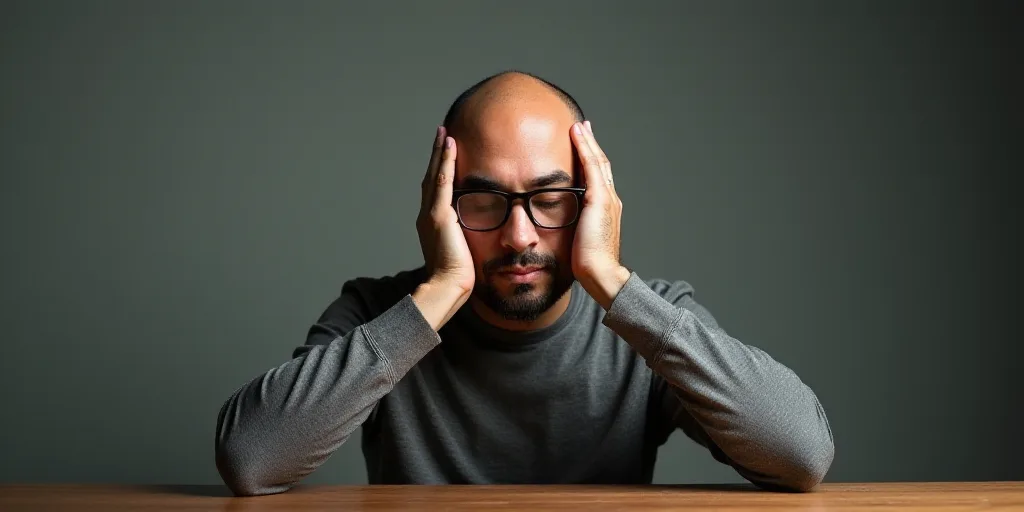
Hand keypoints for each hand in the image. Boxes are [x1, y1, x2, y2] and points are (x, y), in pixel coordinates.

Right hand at [416, 126, 474, 294]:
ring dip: (440, 153)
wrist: (447, 286)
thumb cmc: (457, 277)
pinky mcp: (439, 216)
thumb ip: (464, 238)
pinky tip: (450, 146)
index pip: (435, 190)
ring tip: (445, 133)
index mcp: (431, 224)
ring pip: (435, 175)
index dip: (439, 170)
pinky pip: (443, 182)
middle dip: (437, 155)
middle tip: (441, 134)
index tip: (444, 154)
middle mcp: (427, 215)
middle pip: (431, 177)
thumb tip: (476, 233)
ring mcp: (431, 214)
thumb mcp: (461, 251)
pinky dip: (446, 162)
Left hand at [570, 120, 630, 309]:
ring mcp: (607, 198)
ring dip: (588, 142)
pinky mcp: (599, 200)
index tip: (582, 145)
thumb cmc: (586, 265)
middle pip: (600, 165)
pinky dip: (585, 149)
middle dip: (591, 145)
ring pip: (597, 162)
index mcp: (606, 210)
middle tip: (583, 127)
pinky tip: (576, 135)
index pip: (598, 178)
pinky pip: (591, 167)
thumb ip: (572, 228)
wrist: (600, 274)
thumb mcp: (577, 241)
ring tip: (579, 126)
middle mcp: (610, 200)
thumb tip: (557, 225)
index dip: (591, 160)